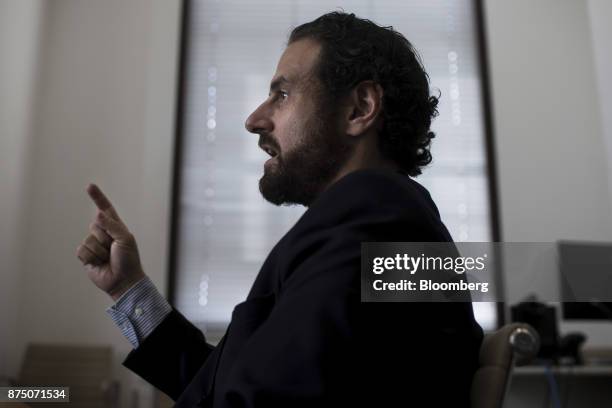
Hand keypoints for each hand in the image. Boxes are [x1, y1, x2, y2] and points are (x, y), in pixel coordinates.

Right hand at [76, 184, 144, 300]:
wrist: (123, 280)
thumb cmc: (128, 259)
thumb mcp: (125, 239)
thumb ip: (112, 225)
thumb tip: (98, 213)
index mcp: (115, 226)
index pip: (105, 208)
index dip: (97, 197)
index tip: (89, 186)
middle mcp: (103, 233)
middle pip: (95, 225)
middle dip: (105, 238)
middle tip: (114, 249)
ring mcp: (94, 244)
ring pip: (88, 239)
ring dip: (99, 250)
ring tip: (108, 258)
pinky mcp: (86, 256)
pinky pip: (81, 250)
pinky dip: (91, 257)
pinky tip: (99, 263)